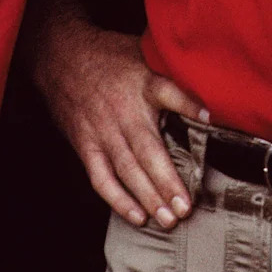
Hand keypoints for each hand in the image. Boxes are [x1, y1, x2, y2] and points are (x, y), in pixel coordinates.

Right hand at [33, 15, 207, 228]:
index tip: (210, 119)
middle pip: (147, 149)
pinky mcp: (86, 144)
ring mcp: (102, 130)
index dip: (189, 104)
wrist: (61, 56)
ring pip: (126, 169)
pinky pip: (101, 177)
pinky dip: (117, 199)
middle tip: (186, 207)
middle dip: (167, 181)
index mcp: (143, 83)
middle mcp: (123, 110)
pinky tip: (137, 216)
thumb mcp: (143, 51)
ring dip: (148, 197)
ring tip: (168, 219)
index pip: (169, 91)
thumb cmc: (110, 56)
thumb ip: (171, 71)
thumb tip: (210, 86)